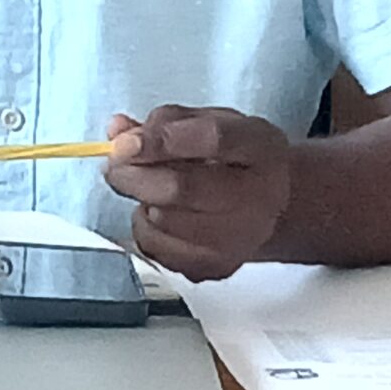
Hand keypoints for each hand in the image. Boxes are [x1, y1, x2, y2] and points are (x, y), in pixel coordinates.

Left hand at [102, 106, 294, 281]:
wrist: (275, 206)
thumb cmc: (238, 159)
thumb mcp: (214, 122)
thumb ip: (166, 122)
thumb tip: (118, 131)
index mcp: (259, 148)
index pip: (212, 139)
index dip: (162, 140)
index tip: (125, 142)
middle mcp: (258, 197)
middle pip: (181, 189)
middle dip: (134, 175)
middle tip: (115, 165)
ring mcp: (239, 238)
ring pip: (164, 222)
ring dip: (141, 201)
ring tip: (148, 187)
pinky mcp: (217, 267)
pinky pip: (159, 250)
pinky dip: (146, 229)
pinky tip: (160, 214)